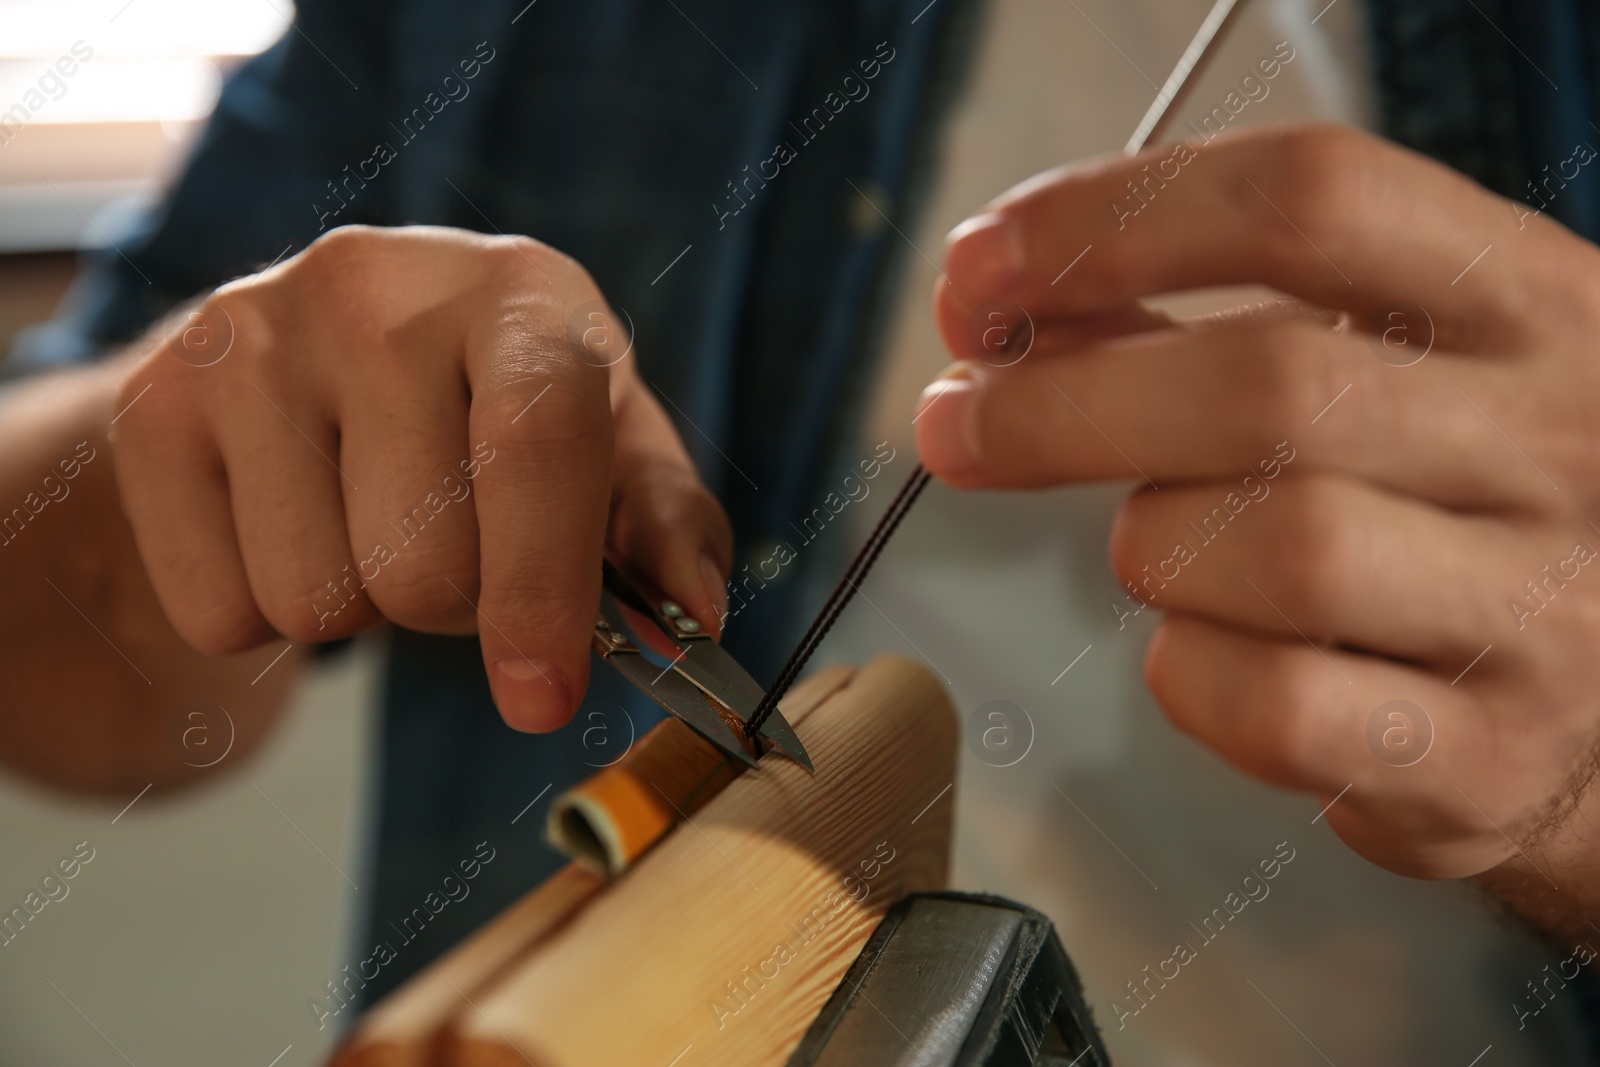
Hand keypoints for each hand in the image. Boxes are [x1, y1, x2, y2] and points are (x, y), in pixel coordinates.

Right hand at [113, 225, 729, 731]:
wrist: (315, 355)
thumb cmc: (495, 411)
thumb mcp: (605, 443)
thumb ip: (663, 525)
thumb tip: (696, 616)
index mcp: (522, 294)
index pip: (531, 449)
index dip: (541, 591)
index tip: (542, 702)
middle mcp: (381, 286)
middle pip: (420, 564)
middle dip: (450, 606)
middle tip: (451, 550)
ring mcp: (253, 332)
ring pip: (313, 601)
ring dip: (358, 609)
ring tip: (367, 523)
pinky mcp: (157, 400)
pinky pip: (218, 612)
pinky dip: (263, 616)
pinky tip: (288, 526)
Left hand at [916, 124, 1599, 941]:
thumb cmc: (1453, 505)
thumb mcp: (1386, 366)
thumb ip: (1205, 321)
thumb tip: (1004, 305)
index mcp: (1530, 301)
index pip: (1312, 203)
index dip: (1113, 221)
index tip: (985, 264)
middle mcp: (1559, 443)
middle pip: (1265, 386)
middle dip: (1061, 405)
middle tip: (960, 420)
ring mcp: (1539, 611)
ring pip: (1268, 548)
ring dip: (1152, 547)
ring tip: (1160, 552)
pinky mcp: (1488, 759)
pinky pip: (1275, 706)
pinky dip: (1193, 676)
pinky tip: (1207, 653)